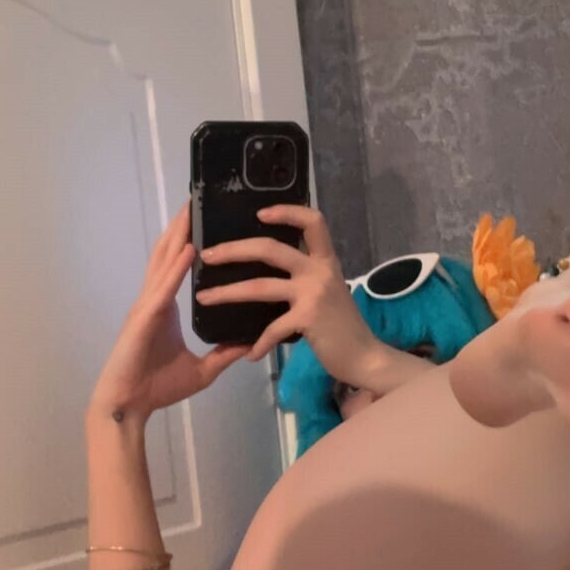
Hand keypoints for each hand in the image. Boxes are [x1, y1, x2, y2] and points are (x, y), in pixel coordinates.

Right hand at [89, 201, 251, 421]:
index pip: (179, 266)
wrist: (131, 405)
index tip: (206, 219)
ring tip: (193, 210)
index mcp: (166, 306)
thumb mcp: (203, 370)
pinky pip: (163, 289)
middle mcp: (155, 298)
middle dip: (183, 226)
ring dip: (179, 235)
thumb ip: (224, 355)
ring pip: (163, 262)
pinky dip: (176, 269)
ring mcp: (147, 305)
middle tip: (199, 197)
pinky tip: (189, 251)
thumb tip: (250, 345)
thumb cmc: (158, 387)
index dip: (189, 241)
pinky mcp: (145, 318)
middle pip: (169, 254)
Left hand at [195, 205, 381, 385]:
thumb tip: (276, 271)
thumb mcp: (330, 292)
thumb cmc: (344, 326)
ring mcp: (313, 294)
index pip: (312, 221)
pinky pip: (273, 329)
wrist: (365, 357)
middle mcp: (319, 271)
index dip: (287, 212)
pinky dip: (259, 344)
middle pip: (270, 249)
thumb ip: (309, 277)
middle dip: (233, 250)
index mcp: (325, 261)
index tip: (260, 213)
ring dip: (227, 293)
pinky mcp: (308, 319)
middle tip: (207, 255)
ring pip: (260, 286)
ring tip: (204, 298)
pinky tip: (250, 354)